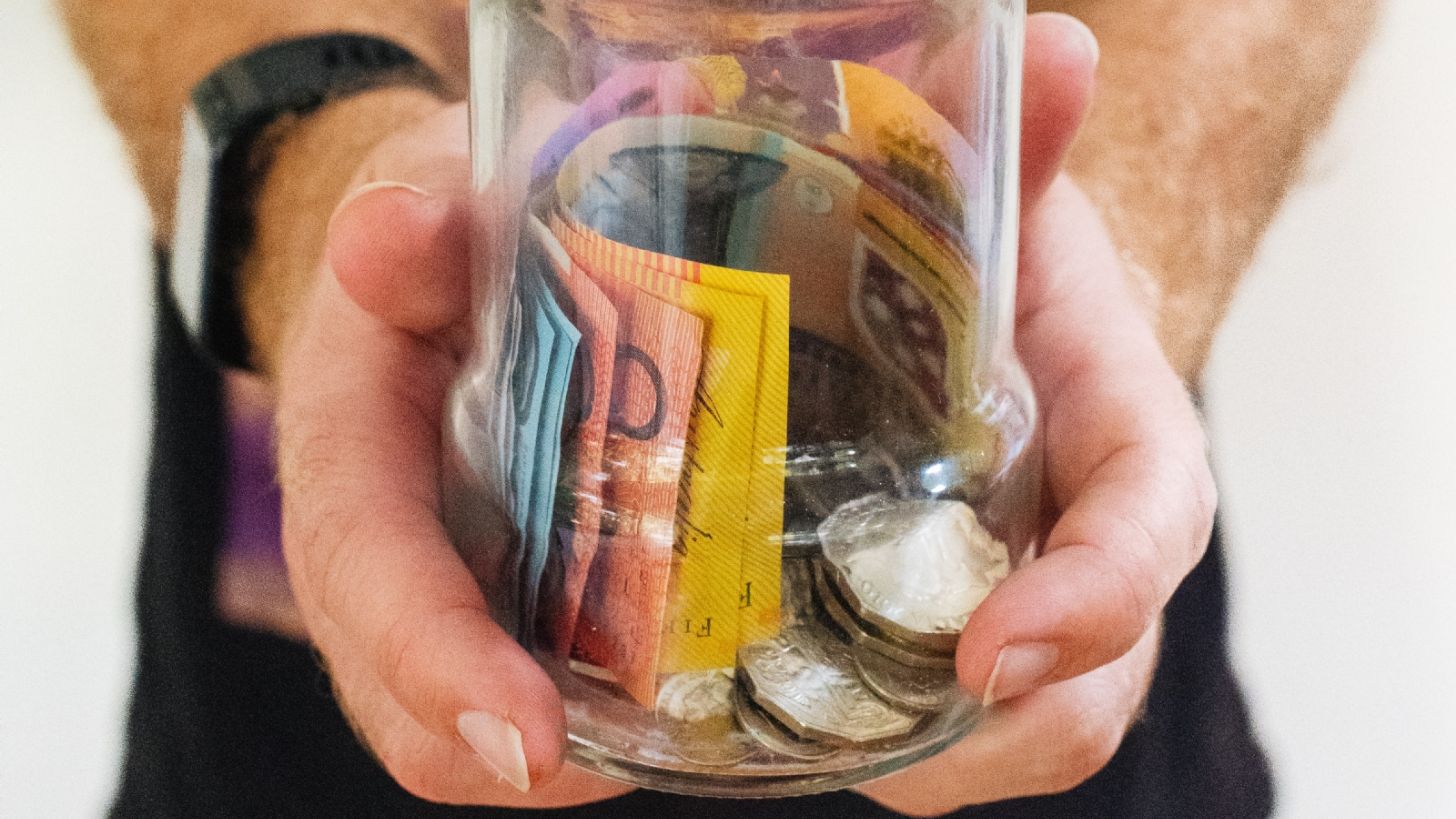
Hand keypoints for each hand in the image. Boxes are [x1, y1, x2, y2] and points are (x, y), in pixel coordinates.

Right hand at [273, 101, 628, 805]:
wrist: (430, 271)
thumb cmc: (434, 240)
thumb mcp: (424, 198)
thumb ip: (414, 213)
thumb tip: (396, 231)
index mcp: (345, 444)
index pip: (368, 566)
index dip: (434, 654)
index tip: (522, 732)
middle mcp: (369, 548)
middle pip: (402, 694)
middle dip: (500, 747)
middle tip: (620, 764)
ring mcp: (429, 590)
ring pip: (460, 726)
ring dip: (563, 755)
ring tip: (679, 738)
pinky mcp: (490, 607)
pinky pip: (523, 698)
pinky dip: (593, 725)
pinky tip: (680, 700)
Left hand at [855, 15, 1215, 814]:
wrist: (964, 312)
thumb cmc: (988, 257)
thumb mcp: (994, 199)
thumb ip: (1019, 143)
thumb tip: (1059, 49)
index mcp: (1117, 427)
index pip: (1150, 523)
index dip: (1096, 596)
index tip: (999, 650)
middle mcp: (1080, 531)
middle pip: (1092, 672)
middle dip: (1003, 729)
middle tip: (882, 752)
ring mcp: (1018, 592)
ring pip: (1015, 725)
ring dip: (928, 756)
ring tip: (796, 747)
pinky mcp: (944, 630)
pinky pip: (934, 725)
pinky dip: (875, 741)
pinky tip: (772, 727)